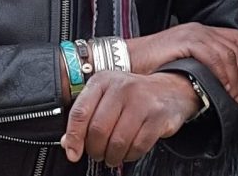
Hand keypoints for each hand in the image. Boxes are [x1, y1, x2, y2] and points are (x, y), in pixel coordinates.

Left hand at [60, 71, 198, 165]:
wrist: (170, 89)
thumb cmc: (132, 96)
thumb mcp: (106, 98)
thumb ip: (86, 117)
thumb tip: (68, 143)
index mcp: (103, 81)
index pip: (80, 112)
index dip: (74, 137)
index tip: (73, 153)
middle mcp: (122, 87)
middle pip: (98, 130)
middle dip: (95, 150)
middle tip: (98, 154)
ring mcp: (142, 101)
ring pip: (118, 141)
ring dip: (112, 156)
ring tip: (112, 155)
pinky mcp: (158, 116)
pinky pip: (138, 146)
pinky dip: (130, 155)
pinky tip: (129, 151)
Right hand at [125, 22, 237, 105]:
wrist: (128, 60)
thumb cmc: (152, 66)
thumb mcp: (183, 62)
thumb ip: (202, 66)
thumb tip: (222, 83)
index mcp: (202, 31)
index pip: (236, 38)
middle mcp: (201, 29)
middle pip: (236, 47)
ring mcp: (194, 33)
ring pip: (228, 54)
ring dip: (236, 78)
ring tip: (234, 97)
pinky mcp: (186, 40)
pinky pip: (214, 56)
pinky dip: (223, 74)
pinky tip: (223, 88)